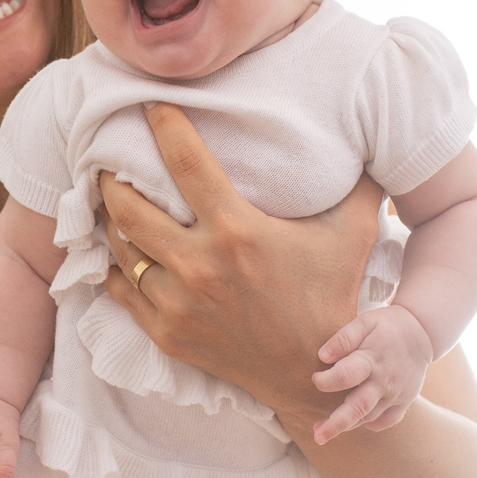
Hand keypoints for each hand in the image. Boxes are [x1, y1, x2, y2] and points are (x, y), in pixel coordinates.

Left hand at [99, 105, 381, 419]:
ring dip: (110, 219)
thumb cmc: (332, 294)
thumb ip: (359, 182)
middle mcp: (200, 266)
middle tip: (108, 157)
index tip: (149, 104)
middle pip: (130, 206)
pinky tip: (117, 246)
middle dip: (111, 175)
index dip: (163, 125)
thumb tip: (368, 136)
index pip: (185, 162)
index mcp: (238, 230)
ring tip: (110, 196)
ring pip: (121, 248)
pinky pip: (121, 289)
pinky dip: (114, 264)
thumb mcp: (352, 233)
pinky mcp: (167, 333)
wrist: (314, 373)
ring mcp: (178, 303)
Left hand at [310, 304, 433, 442]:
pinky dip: (370, 425)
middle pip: (359, 407)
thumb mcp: (365, 322)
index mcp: (372, 359)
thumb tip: (322, 356)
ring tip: (323, 432)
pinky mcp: (404, 402)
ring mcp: (396, 394)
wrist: (423, 333)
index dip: (326, 381)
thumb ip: (343, 338)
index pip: (346, 376)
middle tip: (317, 436)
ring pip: (369, 417)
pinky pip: (386, 421)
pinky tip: (355, 423)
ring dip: (346, 426)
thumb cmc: (387, 326)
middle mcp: (384, 381)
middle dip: (336, 423)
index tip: (315, 378)